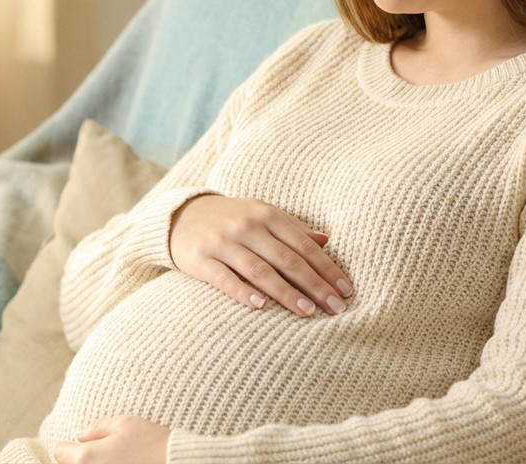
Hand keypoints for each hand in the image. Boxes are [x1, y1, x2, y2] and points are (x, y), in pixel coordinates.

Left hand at [53, 416, 168, 463]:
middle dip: (78, 462)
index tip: (79, 445)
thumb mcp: (125, 424)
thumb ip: (97, 428)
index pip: (60, 452)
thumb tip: (80, 435)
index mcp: (86, 457)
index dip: (69, 447)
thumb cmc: (152, 443)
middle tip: (98, 457)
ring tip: (111, 463)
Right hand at [169, 194, 353, 316]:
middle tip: (336, 308)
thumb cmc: (230, 219)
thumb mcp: (260, 214)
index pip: (303, 245)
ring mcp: (222, 243)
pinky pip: (225, 279)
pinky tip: (261, 307)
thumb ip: (292, 228)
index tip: (346, 290)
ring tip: (307, 312)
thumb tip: (326, 241)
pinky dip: (243, 292)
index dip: (327, 268)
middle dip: (315, 285)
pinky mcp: (200, 260)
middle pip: (287, 259)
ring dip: (286, 293)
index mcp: (266, 214)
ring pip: (260, 270)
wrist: (180, 216)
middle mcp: (246, 226)